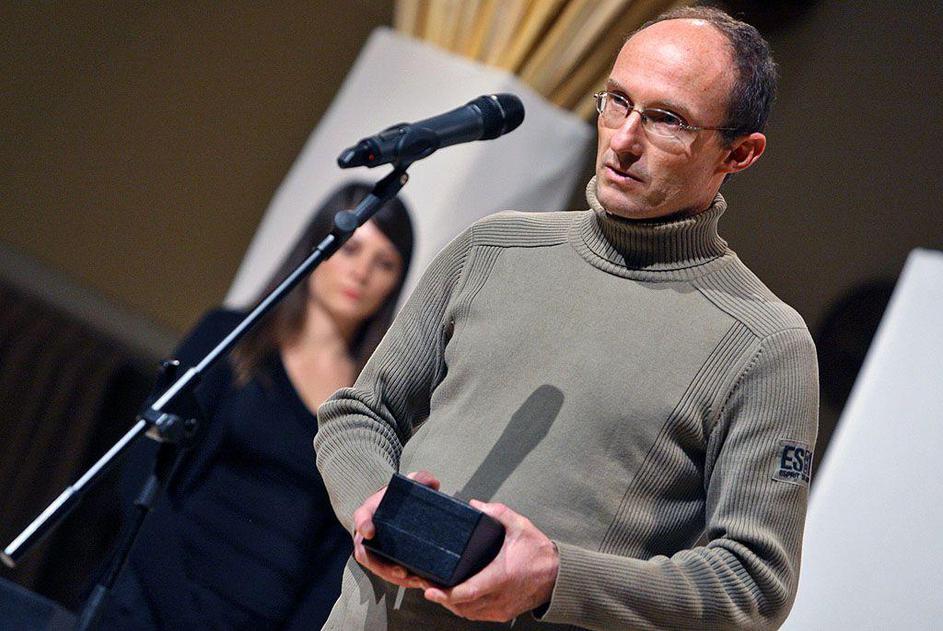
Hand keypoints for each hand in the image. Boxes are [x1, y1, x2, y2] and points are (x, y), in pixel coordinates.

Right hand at [352, 470, 440, 589]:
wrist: (393, 507)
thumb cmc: (399, 496)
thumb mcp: (408, 483)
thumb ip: (420, 478)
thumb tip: (432, 482)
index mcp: (369, 512)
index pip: (361, 516)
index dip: (363, 524)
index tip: (370, 532)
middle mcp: (366, 534)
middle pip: (366, 554)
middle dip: (383, 566)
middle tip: (402, 572)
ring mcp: (373, 548)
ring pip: (378, 568)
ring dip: (394, 578)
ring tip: (415, 581)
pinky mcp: (383, 559)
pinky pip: (388, 573)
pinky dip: (401, 580)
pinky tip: (418, 582)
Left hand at [423, 500, 558, 621]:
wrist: (558, 575)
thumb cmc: (539, 553)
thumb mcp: (519, 526)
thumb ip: (497, 512)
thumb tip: (475, 504)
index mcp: (501, 576)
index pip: (468, 591)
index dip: (446, 593)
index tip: (429, 588)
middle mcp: (499, 597)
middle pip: (462, 605)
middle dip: (441, 596)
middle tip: (425, 583)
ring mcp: (501, 608)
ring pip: (467, 613)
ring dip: (451, 604)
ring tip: (437, 590)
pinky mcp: (503, 614)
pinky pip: (477, 615)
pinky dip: (464, 608)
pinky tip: (456, 598)